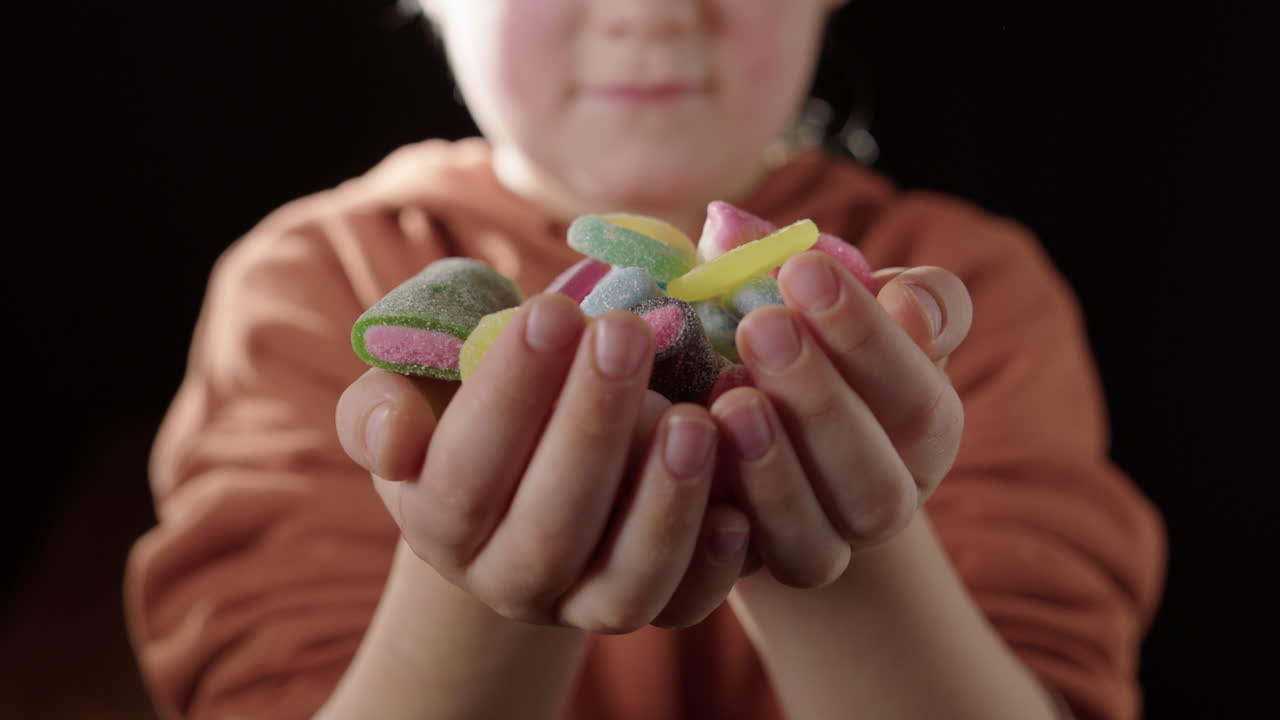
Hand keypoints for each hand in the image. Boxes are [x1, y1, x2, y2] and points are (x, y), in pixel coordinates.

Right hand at [336, 294, 750, 632]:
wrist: (527, 468)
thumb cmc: (470, 404)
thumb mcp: (412, 392)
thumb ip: (381, 407)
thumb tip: (392, 435)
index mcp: (438, 522)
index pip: (463, 474)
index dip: (506, 396)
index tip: (552, 311)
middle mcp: (507, 578)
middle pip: (548, 526)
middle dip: (589, 427)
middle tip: (625, 333)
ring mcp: (582, 603)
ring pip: (621, 582)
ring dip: (661, 502)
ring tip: (693, 416)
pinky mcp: (655, 607)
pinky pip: (685, 604)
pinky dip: (713, 561)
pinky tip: (738, 501)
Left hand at [708, 251, 972, 587]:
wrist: (756, 424)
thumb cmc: (809, 338)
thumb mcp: (856, 305)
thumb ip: (903, 292)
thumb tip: (911, 299)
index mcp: (923, 423)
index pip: (917, 393)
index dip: (865, 335)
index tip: (801, 268)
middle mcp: (892, 493)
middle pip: (877, 475)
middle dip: (819, 397)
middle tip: (760, 326)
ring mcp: (832, 541)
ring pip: (824, 534)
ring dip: (776, 467)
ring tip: (728, 400)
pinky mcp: (769, 567)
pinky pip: (759, 564)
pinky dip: (732, 513)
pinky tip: (695, 455)